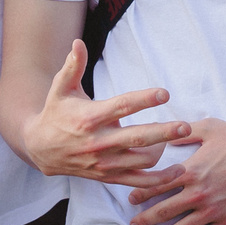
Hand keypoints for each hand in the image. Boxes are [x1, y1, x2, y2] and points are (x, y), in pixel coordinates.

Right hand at [20, 40, 190, 184]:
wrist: (39, 148)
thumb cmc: (55, 113)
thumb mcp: (60, 88)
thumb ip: (73, 66)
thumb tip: (78, 42)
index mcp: (90, 117)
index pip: (122, 107)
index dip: (144, 100)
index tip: (165, 93)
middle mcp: (98, 142)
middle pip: (137, 138)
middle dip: (164, 133)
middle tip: (186, 126)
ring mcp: (104, 162)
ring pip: (141, 161)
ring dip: (164, 151)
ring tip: (179, 136)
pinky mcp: (107, 177)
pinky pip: (138, 182)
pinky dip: (159, 180)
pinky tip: (178, 171)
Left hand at [125, 117, 225, 224]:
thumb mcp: (210, 128)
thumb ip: (185, 133)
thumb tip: (167, 134)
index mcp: (191, 171)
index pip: (158, 186)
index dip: (141, 194)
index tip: (131, 201)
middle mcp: (198, 194)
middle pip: (164, 211)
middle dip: (145, 220)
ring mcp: (213, 210)